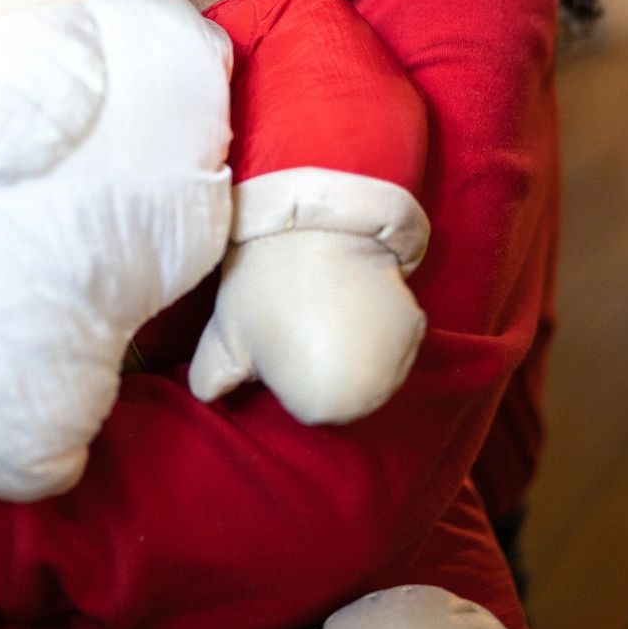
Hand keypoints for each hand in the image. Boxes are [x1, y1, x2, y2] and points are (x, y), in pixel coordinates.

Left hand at [189, 227, 424, 424]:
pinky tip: (353, 296)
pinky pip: (392, 339)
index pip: (301, 404)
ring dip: (350, 343)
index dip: (282, 369)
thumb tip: (208, 398)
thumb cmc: (262, 281)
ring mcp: (402, 362)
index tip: (277, 333)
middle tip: (301, 317)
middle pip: (339, 391)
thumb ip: (211, 377)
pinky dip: (375, 324)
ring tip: (326, 303)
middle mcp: (371, 400)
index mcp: (320, 409)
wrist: (314, 218)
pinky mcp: (419, 325)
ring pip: (369, 367)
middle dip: (317, 360)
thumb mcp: (224, 335)